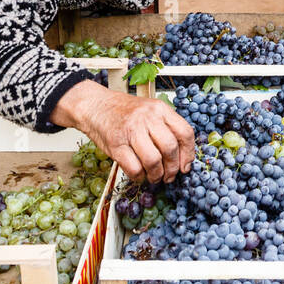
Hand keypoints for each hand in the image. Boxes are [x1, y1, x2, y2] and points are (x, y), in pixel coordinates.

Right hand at [51, 80, 194, 181]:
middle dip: (173, 168)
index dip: (189, 153)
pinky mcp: (116, 144)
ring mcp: (131, 130)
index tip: (186, 166)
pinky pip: (134, 168)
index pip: (185, 132)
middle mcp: (147, 117)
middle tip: (170, 176)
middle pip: (170, 148)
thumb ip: (166, 127)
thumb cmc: (123, 111)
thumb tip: (183, 155)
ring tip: (155, 178)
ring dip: (157, 175)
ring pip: (153, 160)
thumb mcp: (149, 111)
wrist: (95, 106)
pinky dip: (140, 177)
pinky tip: (139, 176)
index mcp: (160, 109)